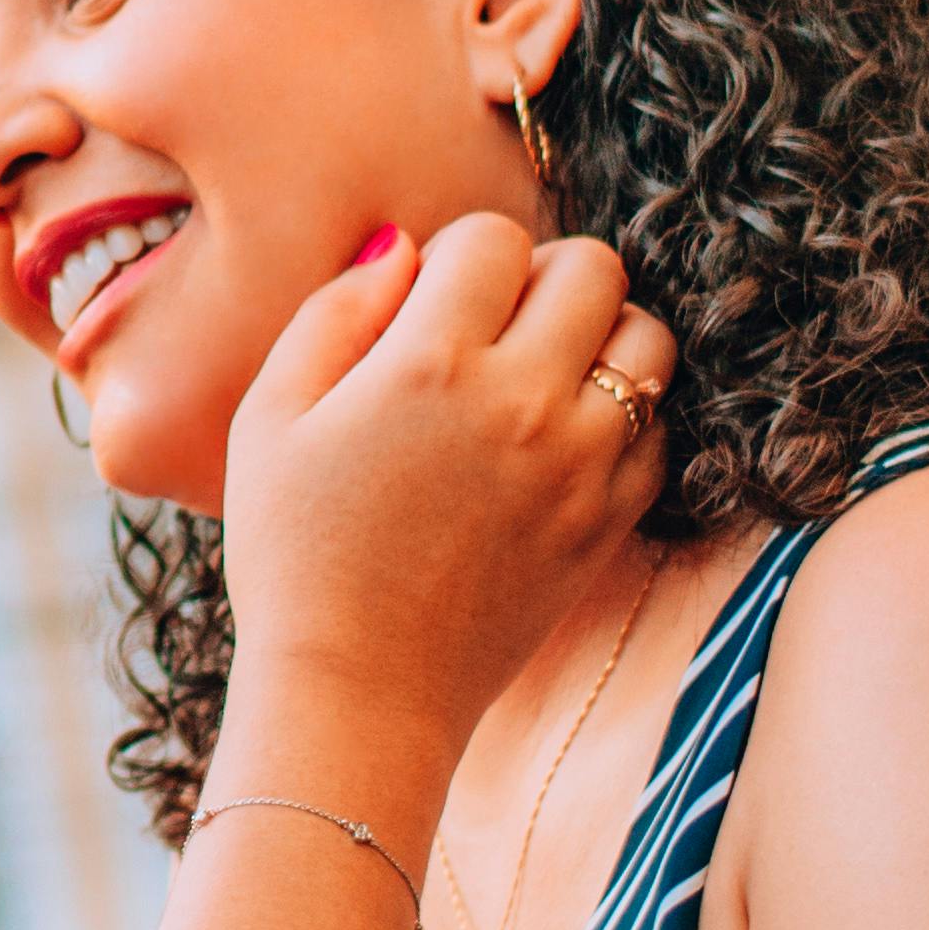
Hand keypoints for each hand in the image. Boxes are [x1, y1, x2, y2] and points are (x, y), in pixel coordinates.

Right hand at [213, 215, 669, 765]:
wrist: (358, 691)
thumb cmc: (293, 556)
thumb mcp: (268, 419)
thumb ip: (334, 313)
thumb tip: (403, 250)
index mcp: (430, 363)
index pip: (494, 238)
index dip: (460, 255)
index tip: (433, 300)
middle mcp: (523, 402)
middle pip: (594, 267)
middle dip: (545, 276)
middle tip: (498, 325)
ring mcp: (580, 465)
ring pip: (648, 340)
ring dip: (601, 337)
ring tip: (544, 376)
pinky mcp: (609, 522)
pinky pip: (660, 431)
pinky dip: (623, 418)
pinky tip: (563, 442)